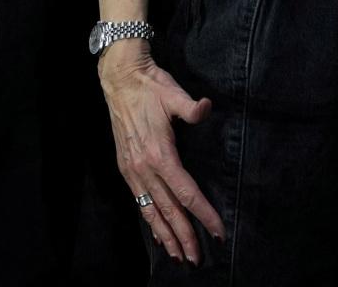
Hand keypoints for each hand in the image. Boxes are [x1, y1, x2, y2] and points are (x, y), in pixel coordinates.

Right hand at [100, 41, 225, 263]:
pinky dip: (149, 220)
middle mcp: (144, 168)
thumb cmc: (151, 86)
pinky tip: (157, 233)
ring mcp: (132, 171)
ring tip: (177, 255)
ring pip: (151, 210)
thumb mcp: (173, 93)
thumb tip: (206, 108)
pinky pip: (139, 202)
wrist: (120, 80)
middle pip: (169, 209)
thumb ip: (191, 107)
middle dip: (184, 235)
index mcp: (160, 154)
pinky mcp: (126, 169)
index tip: (218, 230)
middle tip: (197, 257)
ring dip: (165, 235)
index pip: (186, 192)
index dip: (203, 213)